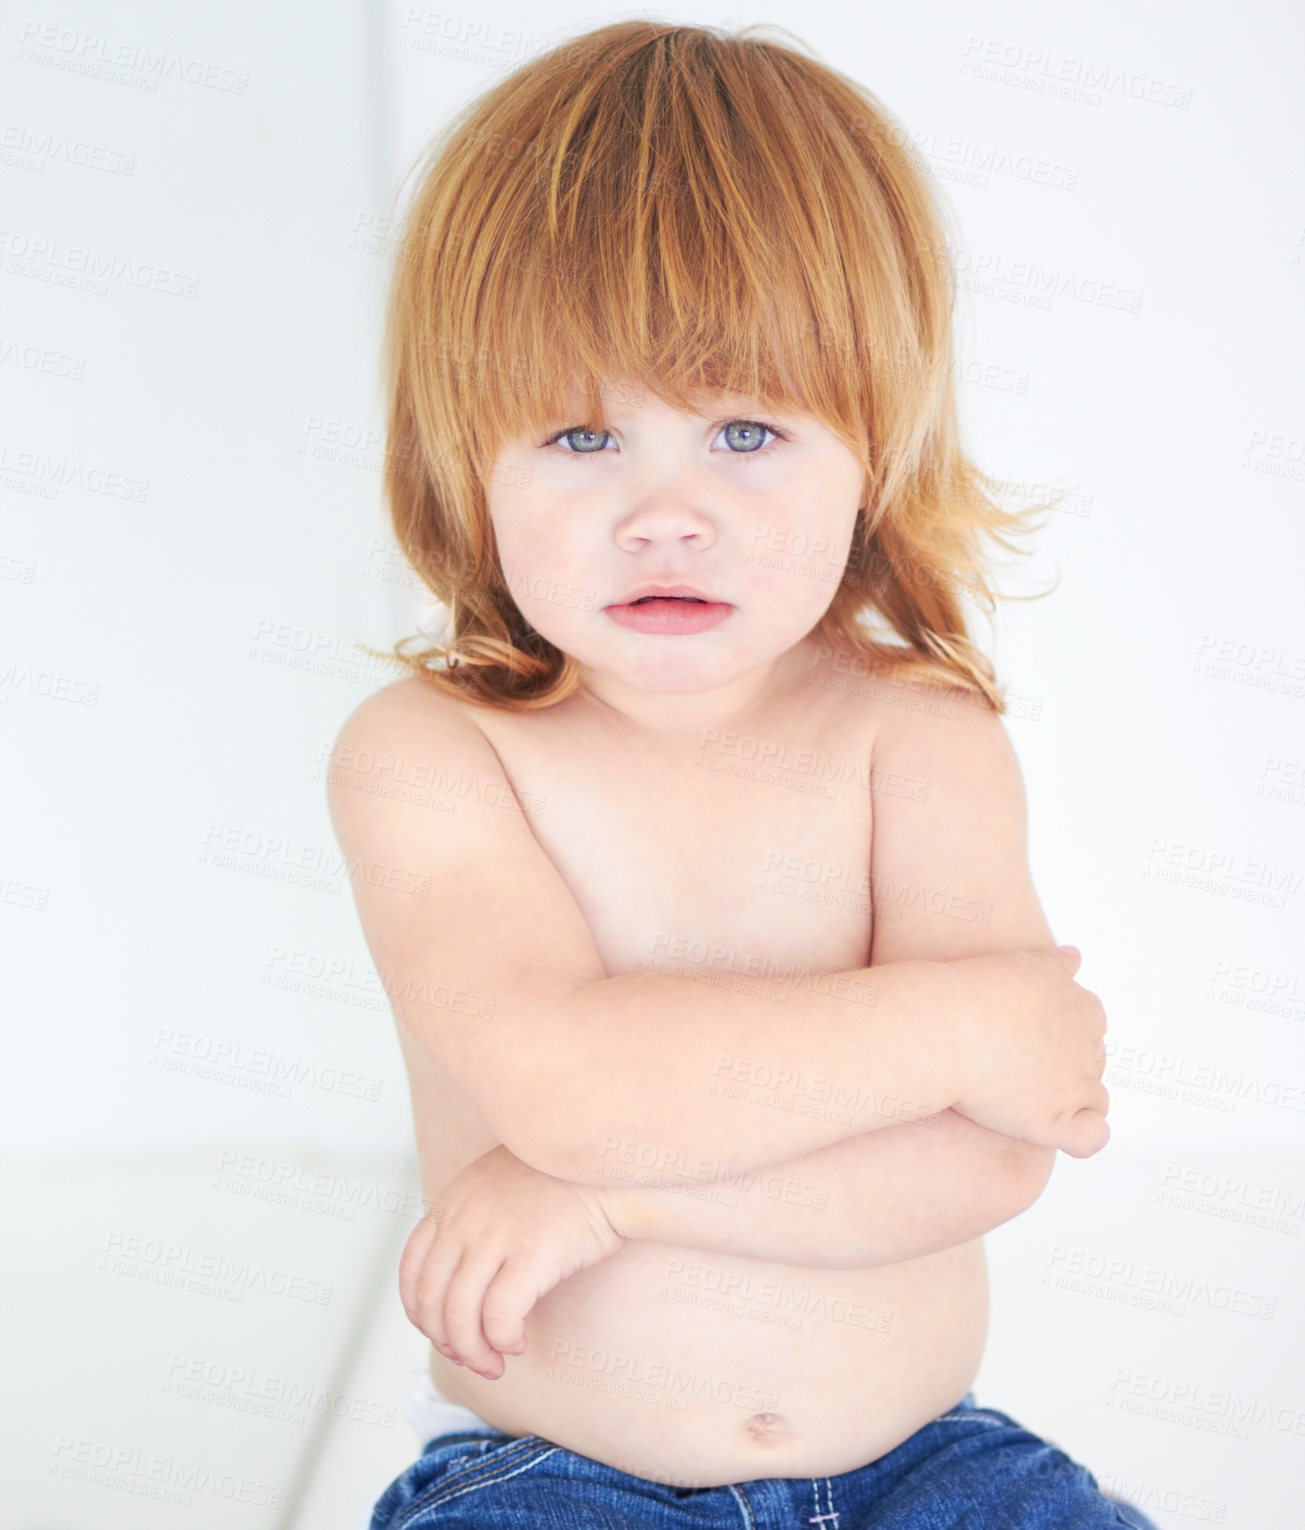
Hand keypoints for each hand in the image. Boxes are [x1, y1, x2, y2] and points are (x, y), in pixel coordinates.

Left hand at [399, 1145, 625, 1379]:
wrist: (609, 1165)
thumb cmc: (561, 1181)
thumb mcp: (497, 1185)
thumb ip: (471, 1220)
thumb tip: (460, 1280)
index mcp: (454, 1203)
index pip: (411, 1270)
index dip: (421, 1313)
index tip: (443, 1334)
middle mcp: (466, 1219)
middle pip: (431, 1299)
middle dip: (447, 1342)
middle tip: (473, 1360)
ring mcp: (496, 1236)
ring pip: (459, 1315)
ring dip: (472, 1353)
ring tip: (494, 1363)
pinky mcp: (532, 1253)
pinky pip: (499, 1315)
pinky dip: (503, 1340)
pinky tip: (518, 1343)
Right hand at [948, 945, 1109, 1157]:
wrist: (944, 1026)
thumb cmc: (974, 991)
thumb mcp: (1024, 963)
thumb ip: (1055, 962)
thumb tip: (1076, 956)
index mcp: (1083, 1008)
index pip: (1089, 1024)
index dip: (1061, 1032)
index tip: (1027, 1035)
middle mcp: (1088, 1047)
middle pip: (1091, 1060)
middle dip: (1063, 1064)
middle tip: (1016, 1063)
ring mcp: (1074, 1085)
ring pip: (1094, 1099)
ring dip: (1072, 1099)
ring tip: (1027, 1097)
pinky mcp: (1053, 1120)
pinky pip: (1090, 1137)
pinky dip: (1085, 1137)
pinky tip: (1056, 1131)